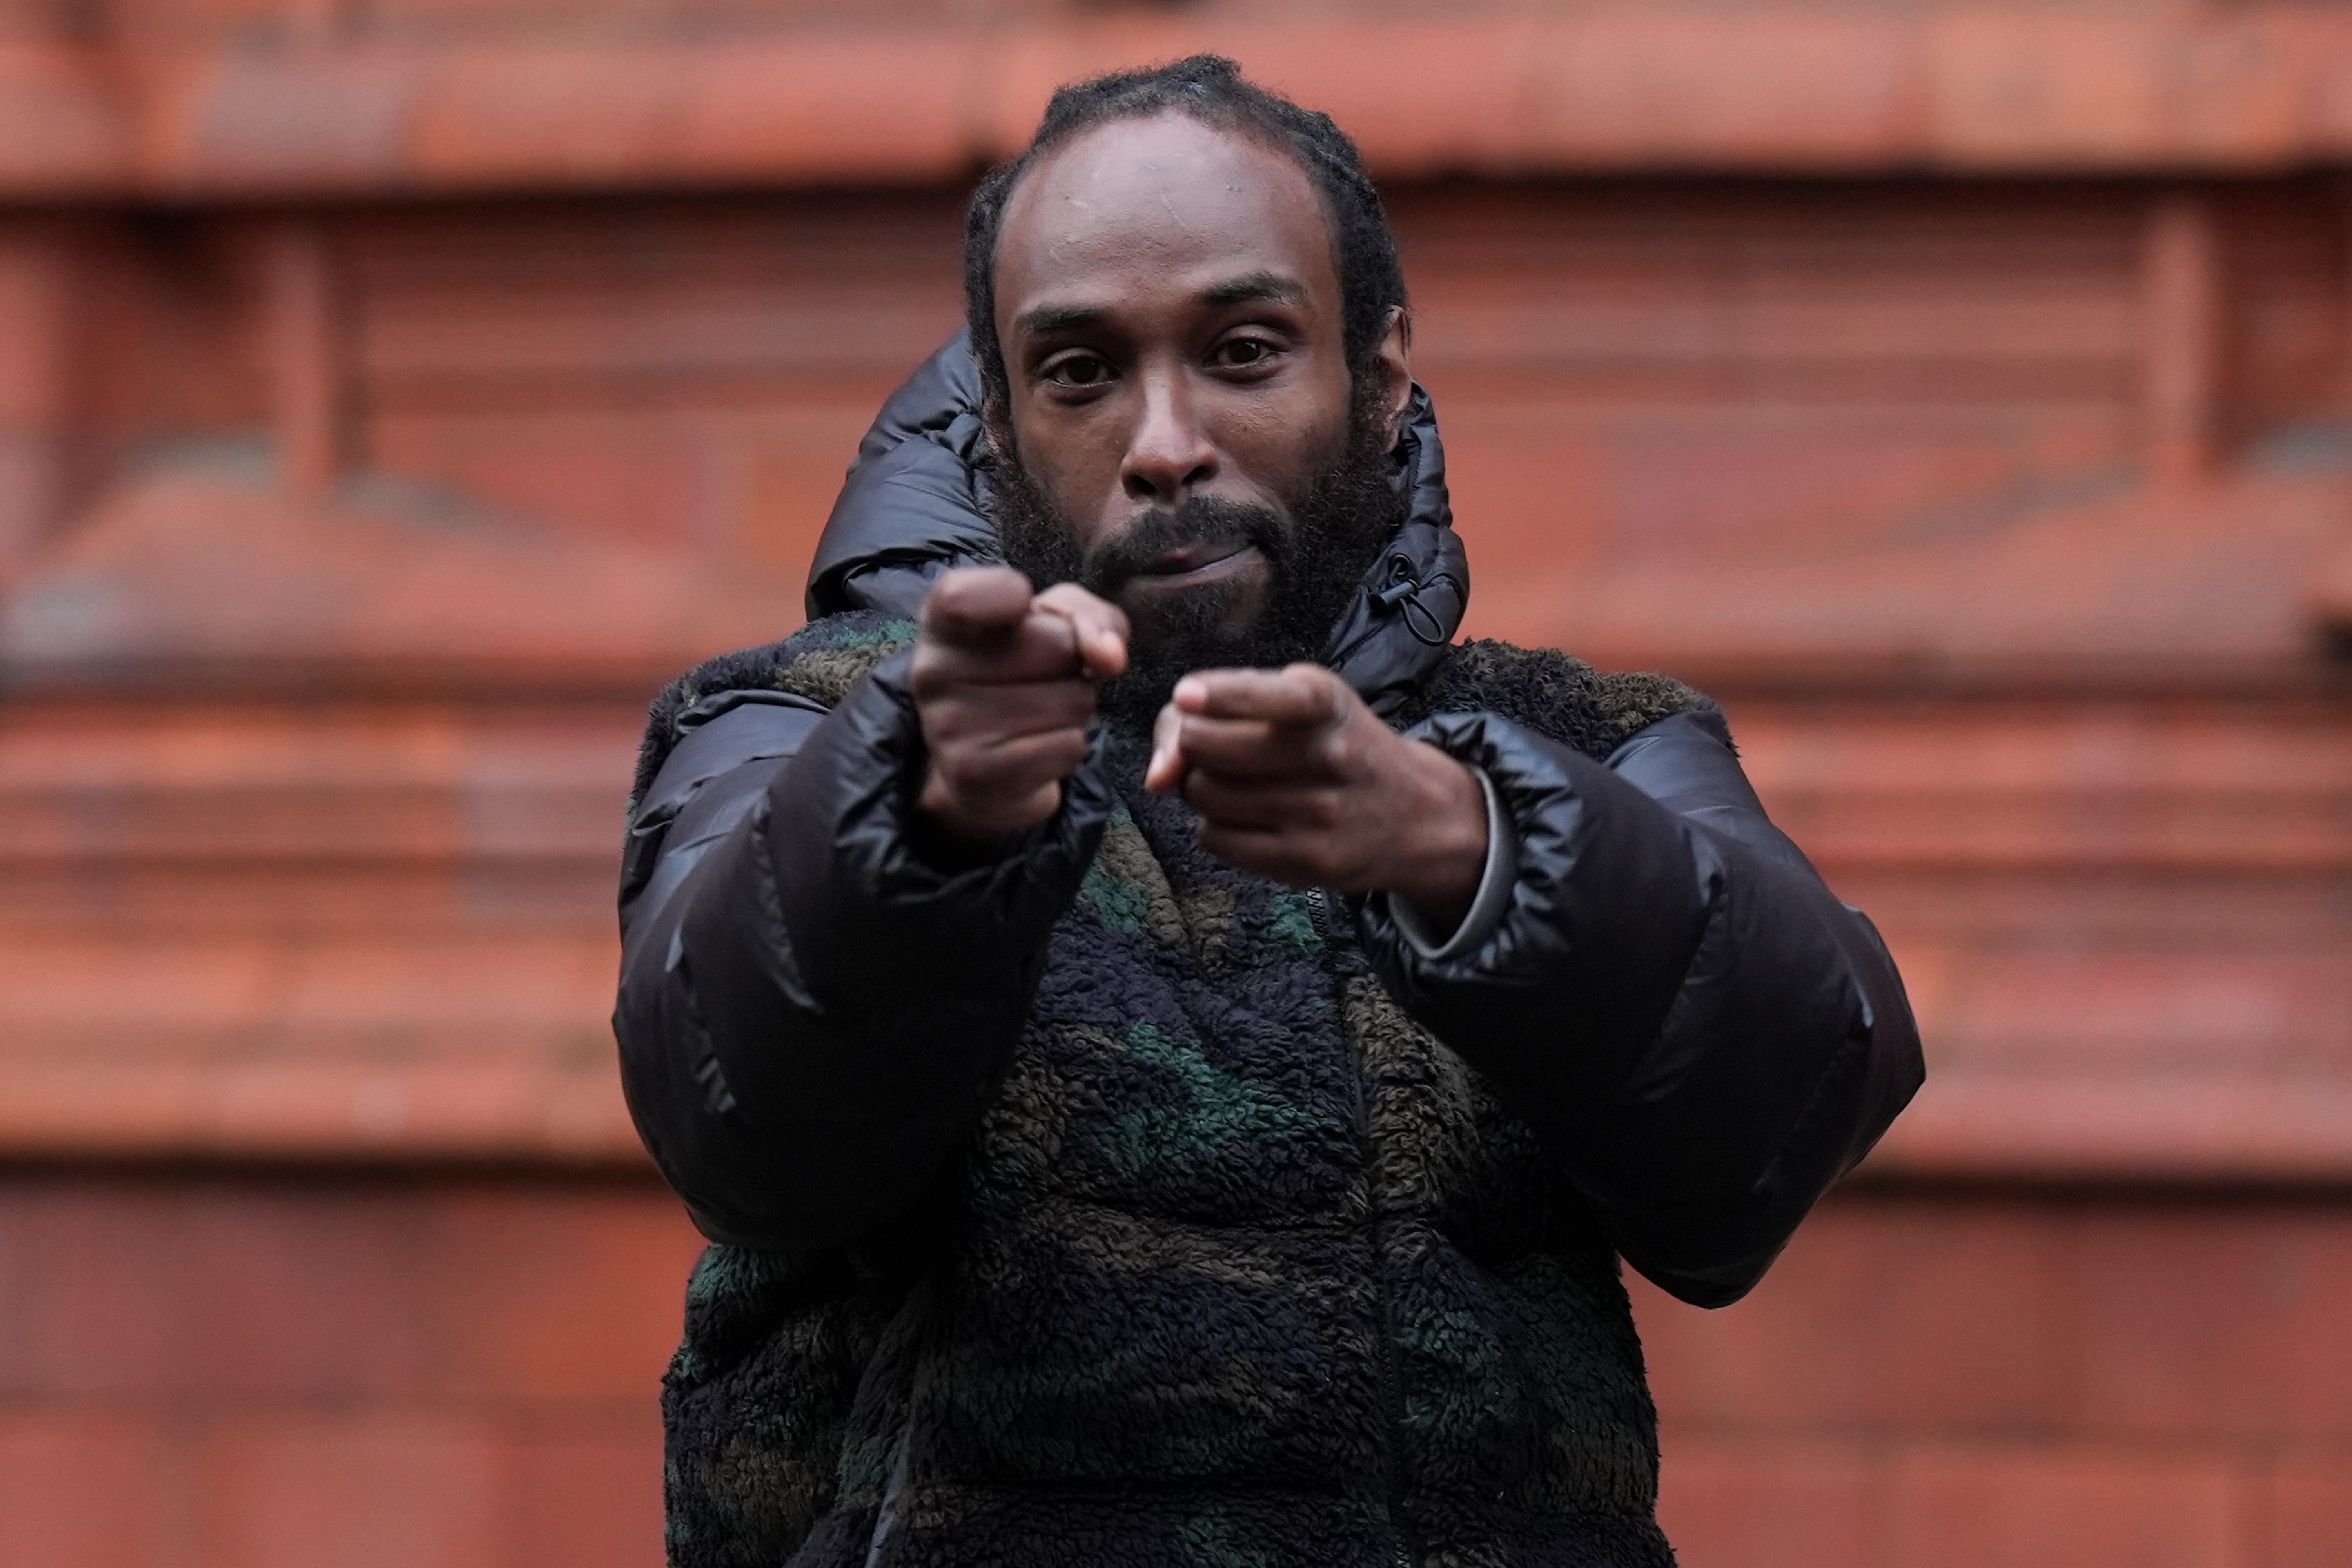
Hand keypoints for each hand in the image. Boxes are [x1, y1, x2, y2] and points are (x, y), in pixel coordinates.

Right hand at [911, 567, 1127, 846]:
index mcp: (940, 621)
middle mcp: (932, 672)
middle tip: (1040, 676)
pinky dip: (1069, 746)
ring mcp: (948, 727)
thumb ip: (1088, 615)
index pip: (963, 596)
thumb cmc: (1024, 672)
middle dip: (1072, 662)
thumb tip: (1110, 656)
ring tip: (1038, 713)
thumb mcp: (1054, 622)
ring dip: (1075, 708)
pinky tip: (1036, 746)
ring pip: (1072, 700)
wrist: (987, 765)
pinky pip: (1069, 746)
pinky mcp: (975, 774)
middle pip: (1058, 645)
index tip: (1024, 604)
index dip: (1010, 595)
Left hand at [1146, 663, 1486, 929]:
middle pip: (1205, 747)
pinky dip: (1215, 826)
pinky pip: (1216, 840)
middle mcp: (1327, 755)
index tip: (1185, 696)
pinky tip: (1247, 817)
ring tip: (1235, 783)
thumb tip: (1156, 777)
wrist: (1416, 813)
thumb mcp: (1303, 701)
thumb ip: (1222, 709)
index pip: (1270, 696)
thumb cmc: (1337, 744)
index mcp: (1325, 702)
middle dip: (1190, 744)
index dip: (1220, 695)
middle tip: (1210, 748)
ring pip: (1204, 796)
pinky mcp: (1305, 861)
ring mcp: (1317, 813)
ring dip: (1200, 788)